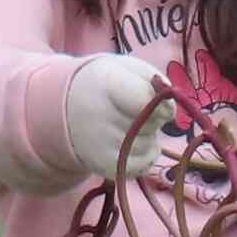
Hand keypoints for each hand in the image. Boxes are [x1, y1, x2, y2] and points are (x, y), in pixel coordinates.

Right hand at [62, 52, 170, 180]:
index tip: (161, 103)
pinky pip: (141, 167)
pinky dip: (146, 157)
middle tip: (136, 112)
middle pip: (150, 125)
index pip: (145, 101)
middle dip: (154, 120)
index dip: (162, 105)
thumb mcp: (130, 69)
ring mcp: (98, 144)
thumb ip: (156, 83)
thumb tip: (170, 111)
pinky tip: (136, 144)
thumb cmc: (109, 83)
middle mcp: (99, 116)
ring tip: (131, 126)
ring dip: (150, 138)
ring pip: (147, 147)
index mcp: (107, 85)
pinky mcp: (102, 166)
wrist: (67, 105)